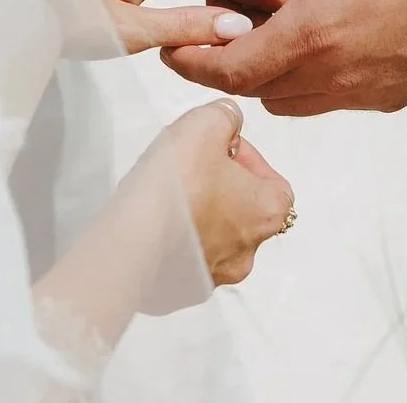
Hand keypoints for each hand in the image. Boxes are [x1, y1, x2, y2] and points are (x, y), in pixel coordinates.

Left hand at [161, 0, 406, 114]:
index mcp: (314, 32)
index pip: (233, 68)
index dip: (194, 64)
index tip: (172, 49)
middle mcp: (333, 75)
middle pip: (255, 89)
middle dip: (224, 65)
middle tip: (213, 32)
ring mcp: (360, 93)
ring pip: (287, 100)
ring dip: (264, 73)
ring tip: (263, 32)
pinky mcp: (383, 99)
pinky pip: (323, 100)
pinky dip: (302, 80)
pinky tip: (311, 43)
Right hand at [167, 99, 293, 286]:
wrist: (132, 237)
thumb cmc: (178, 184)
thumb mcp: (208, 123)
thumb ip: (226, 117)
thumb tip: (228, 120)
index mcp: (266, 214)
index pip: (274, 184)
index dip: (248, 159)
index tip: (222, 147)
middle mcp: (245, 252)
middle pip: (243, 210)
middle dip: (219, 185)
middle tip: (191, 166)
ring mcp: (212, 275)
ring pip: (211, 236)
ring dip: (196, 213)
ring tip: (167, 191)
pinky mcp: (178, 289)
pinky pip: (182, 258)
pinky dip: (173, 239)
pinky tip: (153, 218)